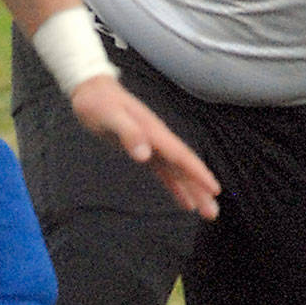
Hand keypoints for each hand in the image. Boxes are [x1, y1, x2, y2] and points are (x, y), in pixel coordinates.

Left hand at [69, 75, 219, 217]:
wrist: (92, 90)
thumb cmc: (98, 102)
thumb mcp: (109, 116)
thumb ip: (128, 133)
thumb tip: (144, 156)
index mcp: (154, 132)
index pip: (181, 155)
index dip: (197, 172)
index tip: (214, 189)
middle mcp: (158, 140)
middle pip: (184, 168)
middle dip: (200, 189)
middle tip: (213, 213)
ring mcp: (153, 145)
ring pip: (178, 172)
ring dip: (193, 191)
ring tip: (207, 212)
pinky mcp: (144, 150)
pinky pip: (165, 172)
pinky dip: (176, 187)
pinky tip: (185, 203)